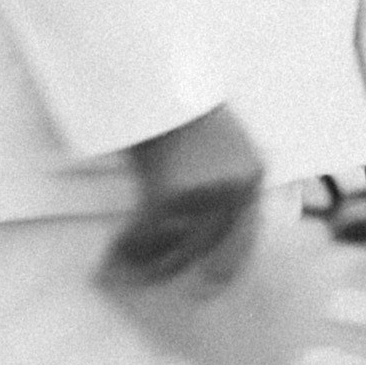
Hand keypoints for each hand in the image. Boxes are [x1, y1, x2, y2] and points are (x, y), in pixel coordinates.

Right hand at [110, 103, 264, 293]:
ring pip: (174, 243)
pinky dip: (129, 245)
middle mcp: (234, 187)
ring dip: (146, 258)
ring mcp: (204, 192)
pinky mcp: (169, 194)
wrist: (160, 79)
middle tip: (151, 282)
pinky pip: (147, 234)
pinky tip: (113, 252)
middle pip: (207, 244)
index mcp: (252, 173)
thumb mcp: (223, 140)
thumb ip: (225, 177)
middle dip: (176, 265)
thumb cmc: (183, 108)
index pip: (246, 231)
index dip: (228, 263)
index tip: (213, 284)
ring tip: (123, 267)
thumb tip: (211, 223)